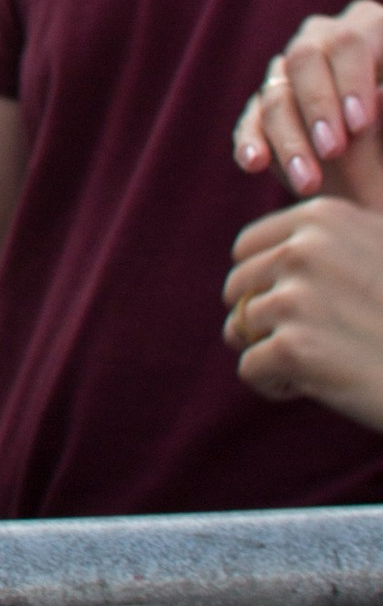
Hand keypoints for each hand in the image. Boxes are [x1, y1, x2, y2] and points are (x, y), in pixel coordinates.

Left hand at [225, 197, 382, 424]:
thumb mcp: (379, 250)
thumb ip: (331, 242)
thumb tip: (276, 258)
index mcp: (322, 218)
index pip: (246, 249)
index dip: (264, 284)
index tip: (302, 309)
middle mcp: (302, 250)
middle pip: (236, 289)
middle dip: (262, 321)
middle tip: (311, 343)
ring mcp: (295, 298)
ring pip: (240, 330)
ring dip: (273, 355)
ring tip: (322, 364)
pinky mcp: (294, 349)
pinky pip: (250, 369)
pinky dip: (275, 385)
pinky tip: (315, 387)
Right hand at [235, 2, 382, 203]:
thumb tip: (379, 98)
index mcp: (369, 27)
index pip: (347, 44)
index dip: (351, 82)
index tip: (360, 125)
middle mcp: (323, 39)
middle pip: (303, 59)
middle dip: (316, 107)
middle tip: (332, 151)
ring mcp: (291, 69)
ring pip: (276, 94)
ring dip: (290, 140)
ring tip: (307, 183)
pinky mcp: (269, 104)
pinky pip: (253, 119)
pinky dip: (251, 142)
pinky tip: (254, 164)